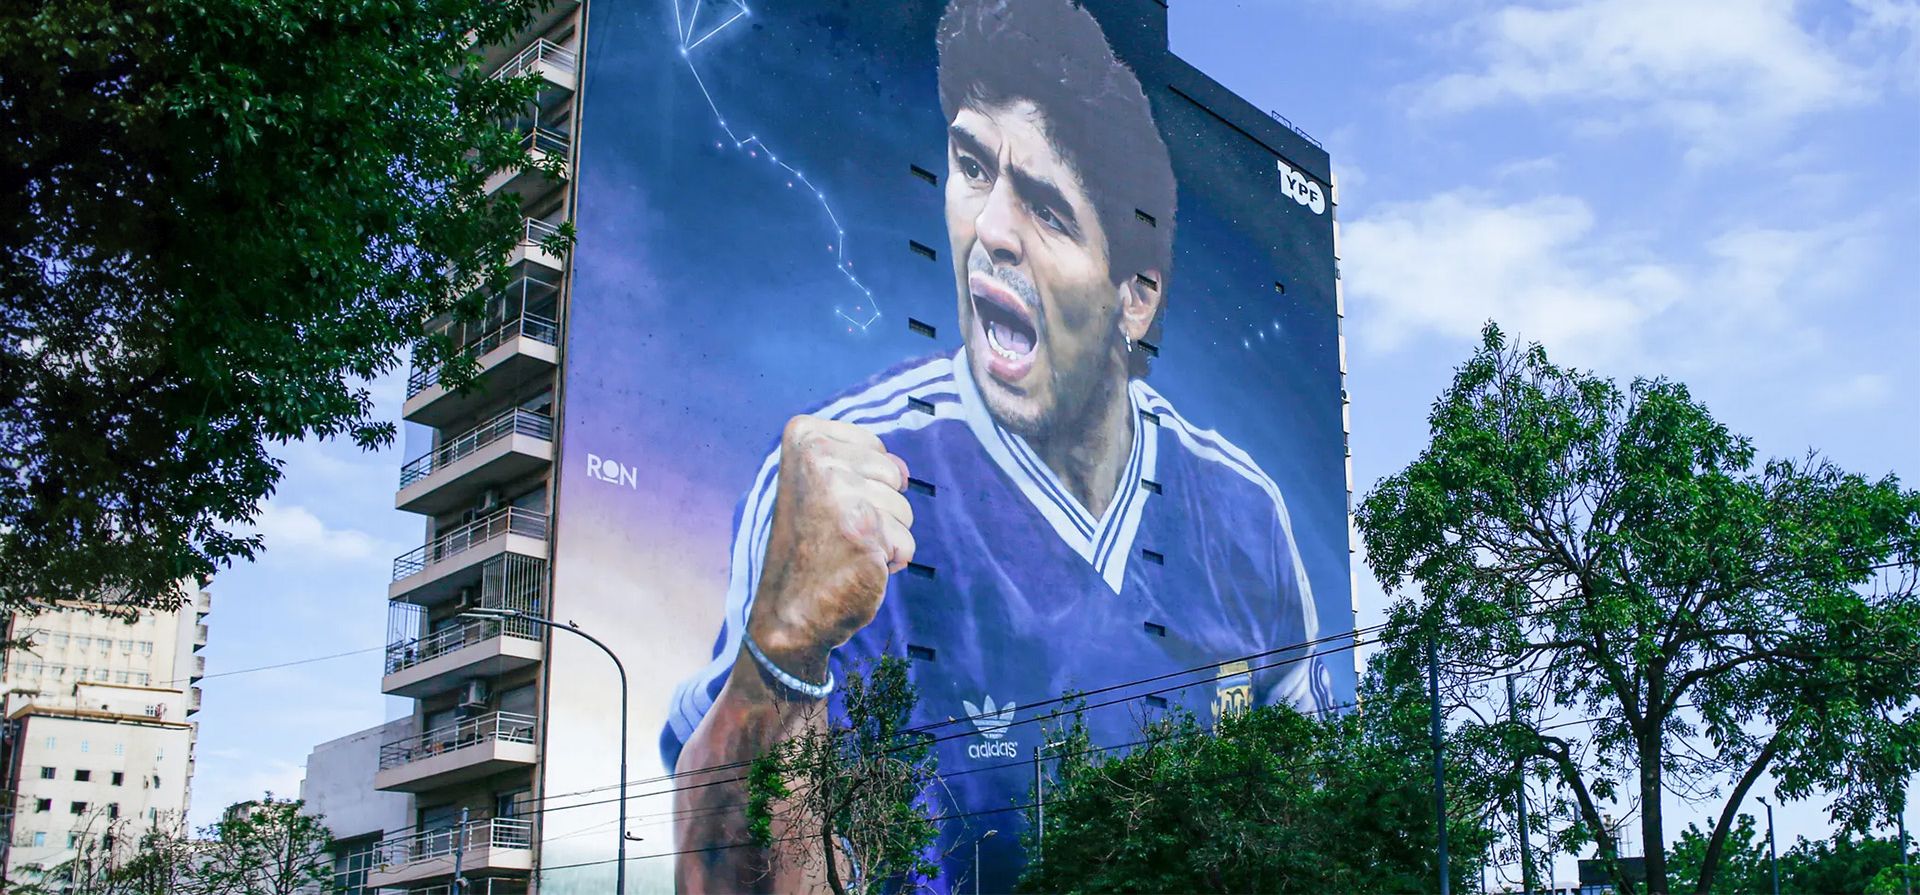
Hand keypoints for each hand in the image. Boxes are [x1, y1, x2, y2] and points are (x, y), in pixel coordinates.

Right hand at [745, 415, 914, 680]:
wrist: (788, 613)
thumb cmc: (809, 548)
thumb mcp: (823, 487)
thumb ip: (862, 464)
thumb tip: (904, 472)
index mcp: (804, 436)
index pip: (876, 447)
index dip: (864, 484)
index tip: (826, 506)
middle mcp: (818, 457)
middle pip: (894, 475)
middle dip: (879, 509)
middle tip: (836, 532)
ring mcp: (839, 493)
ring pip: (904, 509)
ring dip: (884, 537)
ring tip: (844, 550)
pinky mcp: (863, 530)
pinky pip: (906, 543)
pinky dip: (890, 562)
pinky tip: (854, 568)